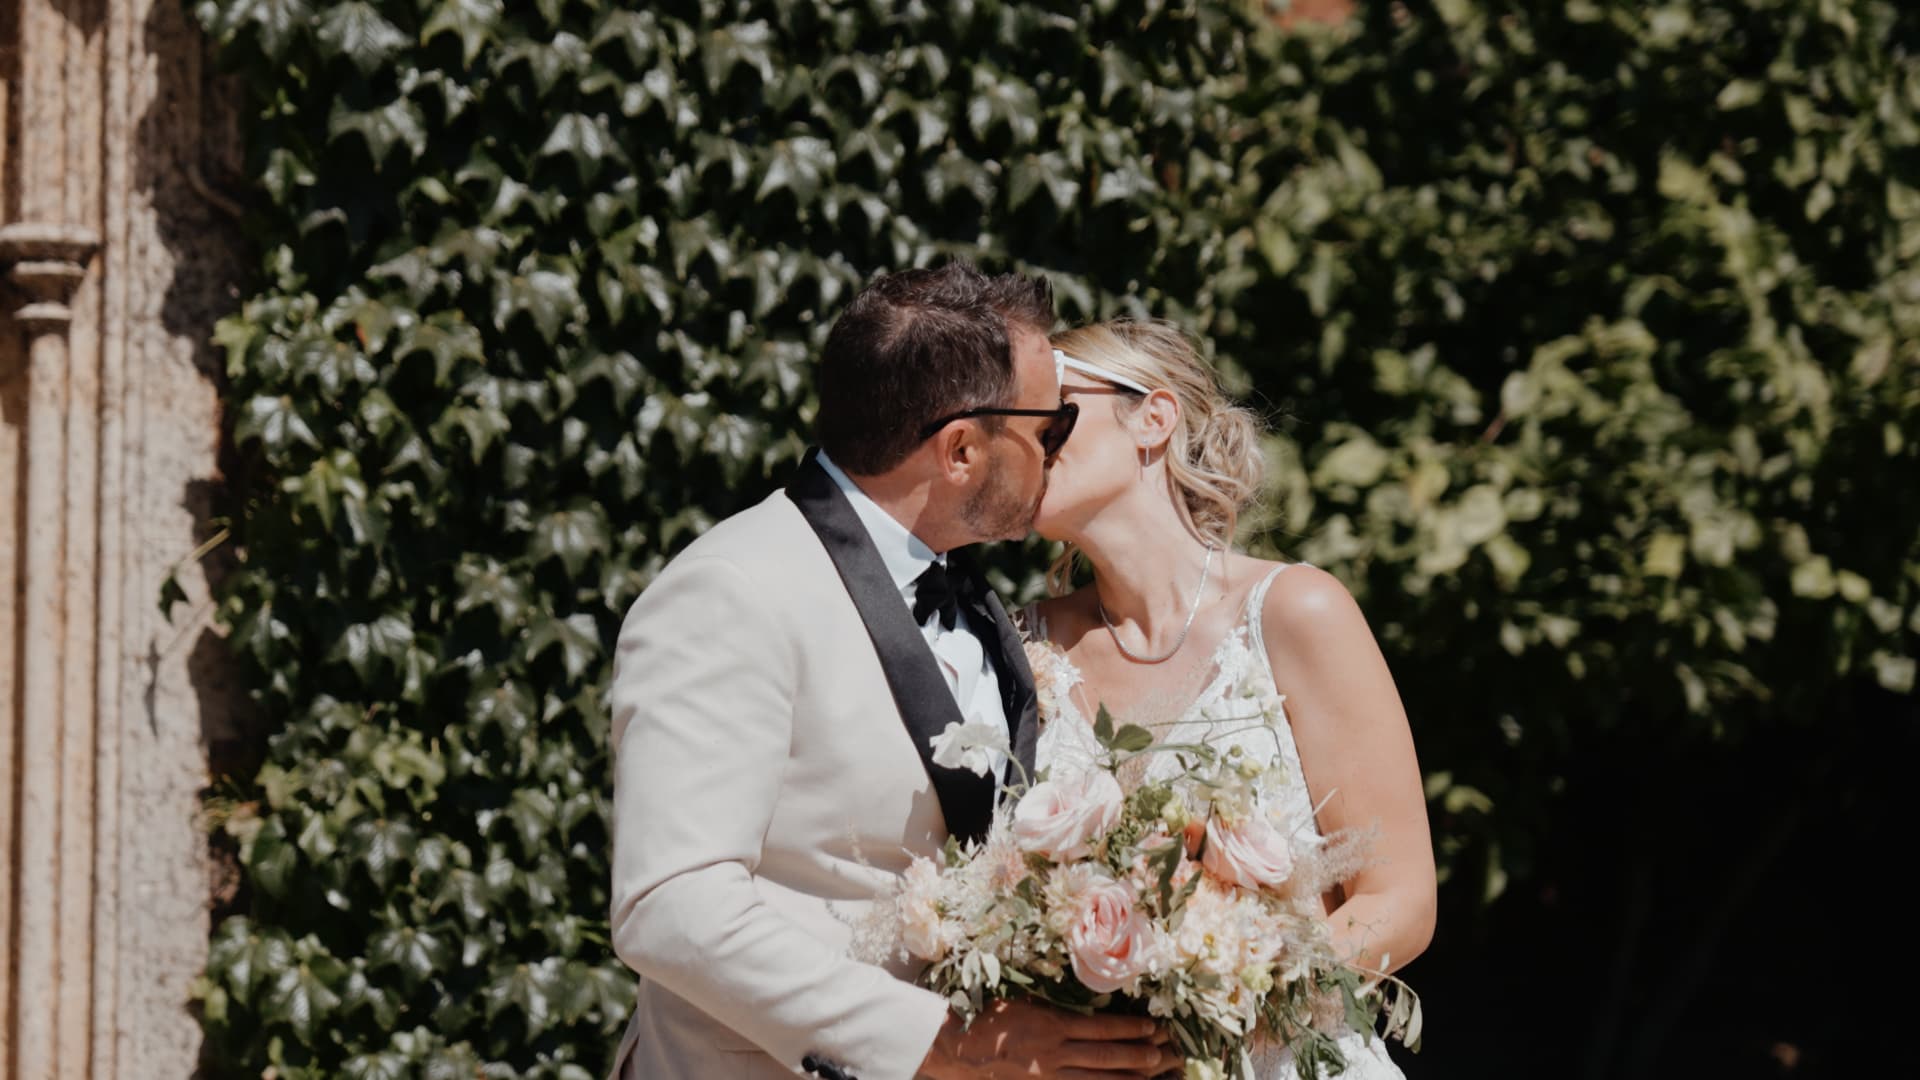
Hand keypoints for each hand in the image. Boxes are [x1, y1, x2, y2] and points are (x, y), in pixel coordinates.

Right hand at [917, 998, 1181, 1078]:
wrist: (953, 1048)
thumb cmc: (985, 1017)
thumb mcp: (1023, 1000)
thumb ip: (1054, 1005)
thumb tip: (1086, 1006)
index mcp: (1051, 1023)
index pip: (1102, 1027)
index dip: (1131, 1029)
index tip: (1154, 1027)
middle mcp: (1053, 1052)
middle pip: (1106, 1056)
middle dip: (1139, 1055)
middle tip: (1165, 1054)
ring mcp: (1046, 1076)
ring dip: (1127, 1078)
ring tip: (1151, 1074)